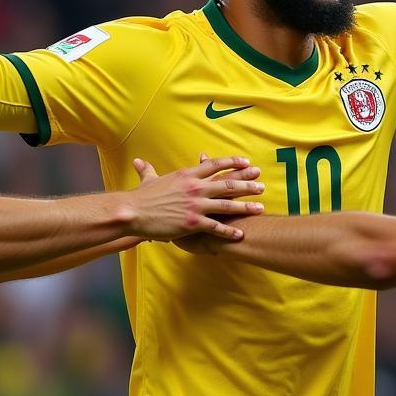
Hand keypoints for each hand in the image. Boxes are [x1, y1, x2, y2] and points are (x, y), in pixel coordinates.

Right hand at [129, 155, 263, 241]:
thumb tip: (138, 162)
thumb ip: (148, 170)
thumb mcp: (148, 181)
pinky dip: (229, 231)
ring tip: (260, 208)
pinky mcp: (193, 223)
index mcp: (187, 175)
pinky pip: (216, 227)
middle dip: (247, 184)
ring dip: (245, 207)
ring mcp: (195, 205)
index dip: (232, 163)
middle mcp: (195, 188)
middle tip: (262, 186)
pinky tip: (240, 234)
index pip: (215, 164)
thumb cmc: (140, 198)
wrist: (133, 212)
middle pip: (227, 183)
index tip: (246, 162)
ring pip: (227, 205)